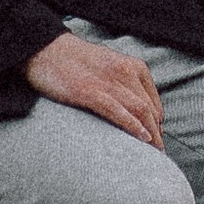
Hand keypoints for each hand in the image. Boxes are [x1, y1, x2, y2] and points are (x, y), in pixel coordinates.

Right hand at [24, 29, 165, 146]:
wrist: (45, 49)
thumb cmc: (74, 61)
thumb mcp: (108, 67)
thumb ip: (124, 84)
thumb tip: (135, 109)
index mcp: (133, 66)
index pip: (153, 101)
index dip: (157, 124)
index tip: (156, 140)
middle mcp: (125, 72)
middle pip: (150, 108)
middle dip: (157, 133)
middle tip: (159, 153)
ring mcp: (108, 82)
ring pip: (140, 110)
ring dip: (151, 134)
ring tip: (154, 153)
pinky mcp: (90, 91)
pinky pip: (118, 111)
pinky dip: (133, 126)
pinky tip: (142, 138)